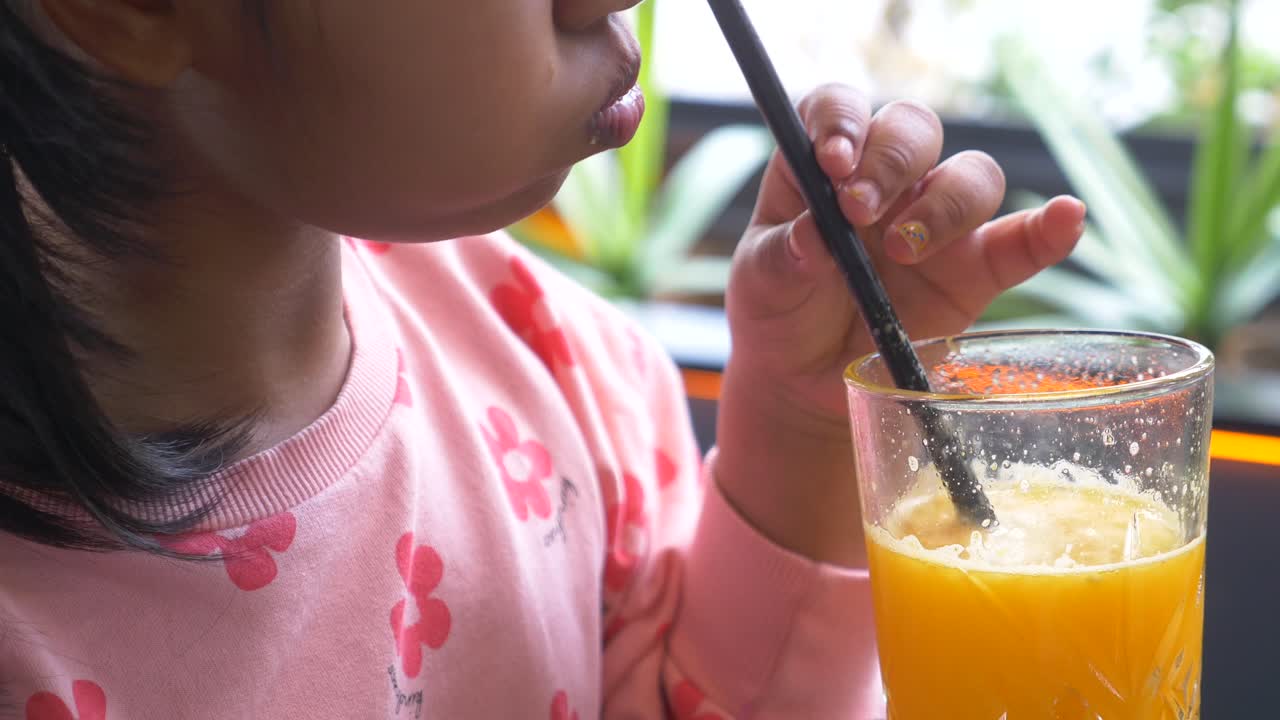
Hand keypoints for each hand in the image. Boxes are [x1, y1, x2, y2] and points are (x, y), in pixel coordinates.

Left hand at [715, 84, 1085, 565]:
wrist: (805, 382)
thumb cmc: (779, 314)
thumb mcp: (760, 285)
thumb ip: (780, 259)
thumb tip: (811, 236)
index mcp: (826, 168)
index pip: (841, 108)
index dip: (842, 120)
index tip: (833, 161)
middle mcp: (888, 181)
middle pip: (914, 129)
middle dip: (891, 160)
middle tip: (858, 213)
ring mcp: (937, 223)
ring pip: (970, 175)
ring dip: (944, 203)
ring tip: (903, 252)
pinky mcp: (975, 272)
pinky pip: (1022, 242)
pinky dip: (1049, 229)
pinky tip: (1065, 219)